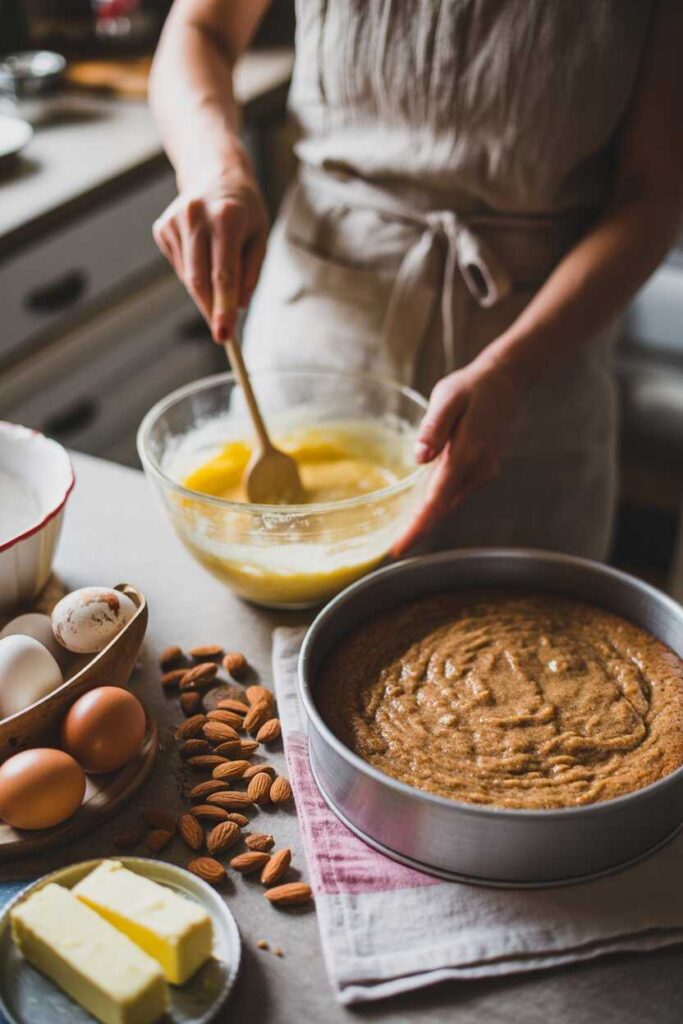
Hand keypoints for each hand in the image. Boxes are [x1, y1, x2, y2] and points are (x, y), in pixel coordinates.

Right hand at [152, 173, 268, 341]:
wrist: (216, 174)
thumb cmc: (244, 210)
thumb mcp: (259, 236)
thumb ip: (251, 272)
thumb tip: (239, 306)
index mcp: (226, 217)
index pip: (223, 274)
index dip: (224, 308)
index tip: (225, 335)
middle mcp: (195, 216)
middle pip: (199, 279)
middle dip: (211, 309)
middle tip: (223, 333)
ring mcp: (174, 221)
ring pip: (188, 276)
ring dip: (204, 292)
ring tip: (221, 281)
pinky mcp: (162, 228)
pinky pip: (180, 266)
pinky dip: (194, 274)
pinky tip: (204, 256)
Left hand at [392, 355, 521, 555]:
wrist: (506, 381)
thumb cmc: (472, 387)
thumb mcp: (447, 398)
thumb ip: (434, 428)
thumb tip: (420, 457)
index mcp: (467, 453)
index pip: (437, 500)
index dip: (418, 526)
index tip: (399, 547)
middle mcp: (478, 469)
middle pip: (443, 508)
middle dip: (419, 529)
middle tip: (394, 548)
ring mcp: (484, 472)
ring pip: (450, 502)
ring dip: (428, 518)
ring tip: (403, 534)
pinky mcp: (483, 471)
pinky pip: (456, 492)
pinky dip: (439, 503)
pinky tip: (423, 508)